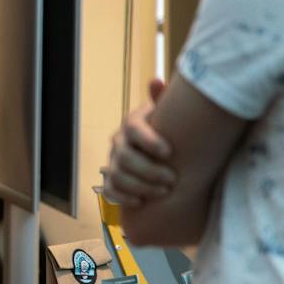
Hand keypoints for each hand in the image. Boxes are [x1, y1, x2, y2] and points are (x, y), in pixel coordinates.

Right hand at [105, 78, 175, 208]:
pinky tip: (141, 202)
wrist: (162, 152)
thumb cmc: (169, 132)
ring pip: (118, 176)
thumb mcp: (168, 115)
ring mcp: (113, 162)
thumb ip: (163, 100)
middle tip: (172, 179)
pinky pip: (111, 190)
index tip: (169, 152)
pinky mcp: (112, 180)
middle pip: (126, 158)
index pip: (133, 129)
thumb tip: (156, 80)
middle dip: (149, 170)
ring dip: (141, 186)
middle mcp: (119, 142)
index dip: (149, 141)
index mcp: (132, 124)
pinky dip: (124, 197)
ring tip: (164, 192)